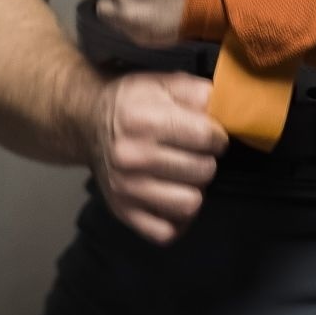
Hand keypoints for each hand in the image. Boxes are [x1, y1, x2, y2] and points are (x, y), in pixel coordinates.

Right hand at [88, 71, 229, 243]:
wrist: (88, 123)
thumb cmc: (134, 101)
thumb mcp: (163, 83)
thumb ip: (197, 92)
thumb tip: (227, 109)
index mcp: (144, 121)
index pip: (205, 137)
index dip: (218, 135)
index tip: (212, 134)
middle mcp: (132, 157)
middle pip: (202, 171)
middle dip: (208, 160)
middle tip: (198, 153)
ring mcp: (126, 189)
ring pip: (190, 203)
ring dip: (195, 188)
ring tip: (187, 174)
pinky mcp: (123, 212)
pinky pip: (166, 232)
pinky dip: (177, 219)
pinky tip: (174, 196)